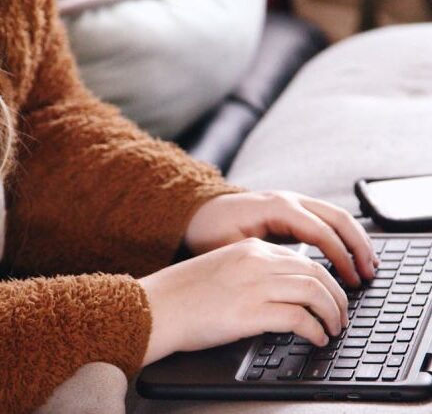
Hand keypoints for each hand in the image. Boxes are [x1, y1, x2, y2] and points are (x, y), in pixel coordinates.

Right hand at [139, 238, 347, 365]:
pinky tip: (316, 338)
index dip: (324, 279)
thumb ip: (255, 271)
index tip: (331, 295)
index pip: (303, 259)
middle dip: (336, 296)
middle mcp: (257, 262)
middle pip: (315, 273)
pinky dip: (315, 329)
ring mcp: (254, 286)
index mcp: (251, 249)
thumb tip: (284, 290)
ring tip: (334, 328)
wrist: (158, 306)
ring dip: (332, 313)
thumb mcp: (225, 268)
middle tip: (341, 313)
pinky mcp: (249, 313)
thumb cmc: (186, 292)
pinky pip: (298, 318)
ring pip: (314, 292)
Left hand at [185, 191, 377, 286]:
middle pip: (337, 217)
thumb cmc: (210, 231)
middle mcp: (289, 200)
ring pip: (336, 215)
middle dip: (358, 245)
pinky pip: (325, 220)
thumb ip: (258, 260)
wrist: (200, 214)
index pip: (321, 231)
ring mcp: (292, 202)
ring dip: (356, 239)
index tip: (351, 280)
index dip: (340, 257)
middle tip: (369, 273)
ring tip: (368, 265)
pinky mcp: (292, 211)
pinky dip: (342, 236)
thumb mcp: (229, 247)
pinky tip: (349, 254)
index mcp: (277, 207)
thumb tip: (285, 284)